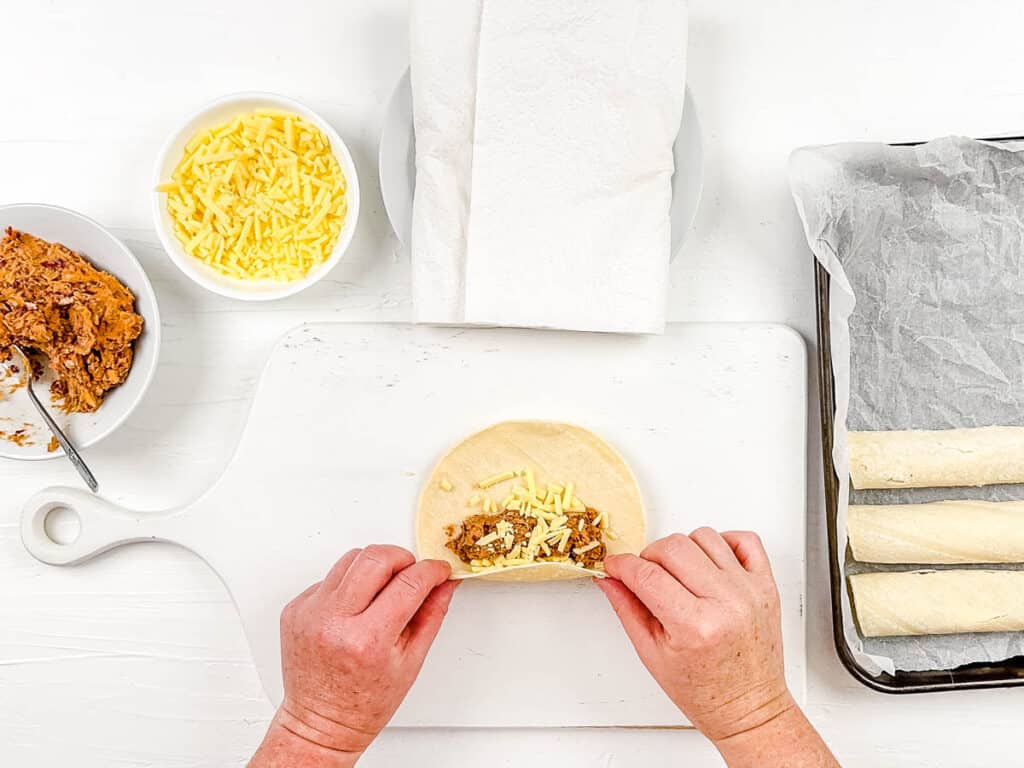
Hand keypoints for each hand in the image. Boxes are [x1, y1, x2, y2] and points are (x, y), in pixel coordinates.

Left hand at [250, 546, 456, 766]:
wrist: (319, 723)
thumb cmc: (364, 702)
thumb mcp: (410, 662)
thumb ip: (431, 615)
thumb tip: (445, 583)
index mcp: (367, 641)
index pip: (408, 583)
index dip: (431, 571)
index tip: (439, 570)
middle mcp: (333, 622)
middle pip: (375, 557)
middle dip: (401, 558)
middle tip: (410, 574)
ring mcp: (309, 613)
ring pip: (351, 559)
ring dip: (374, 568)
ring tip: (381, 594)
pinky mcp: (295, 608)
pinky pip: (330, 577)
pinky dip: (349, 586)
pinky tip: (354, 610)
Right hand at [597, 529, 787, 739]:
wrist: (748, 707)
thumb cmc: (704, 690)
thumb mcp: (652, 654)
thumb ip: (627, 609)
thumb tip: (609, 578)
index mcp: (695, 627)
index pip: (646, 575)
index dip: (622, 565)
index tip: (614, 565)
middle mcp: (726, 603)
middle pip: (673, 547)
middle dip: (650, 556)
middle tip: (646, 576)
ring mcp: (749, 591)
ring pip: (704, 536)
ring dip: (684, 549)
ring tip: (681, 575)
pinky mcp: (766, 584)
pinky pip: (744, 539)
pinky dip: (723, 542)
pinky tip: (710, 564)